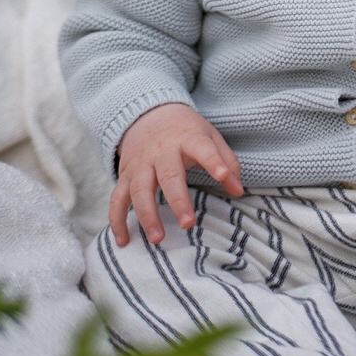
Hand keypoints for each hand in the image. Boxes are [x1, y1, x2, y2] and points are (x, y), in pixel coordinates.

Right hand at [110, 102, 243, 247]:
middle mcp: (161, 151)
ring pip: (140, 189)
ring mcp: (141, 164)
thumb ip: (227, 162)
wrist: (147, 114)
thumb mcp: (210, 137)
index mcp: (188, 138)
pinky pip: (117, 198)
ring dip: (147, 215)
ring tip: (158, 239)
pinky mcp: (125, 175)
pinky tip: (124, 241)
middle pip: (168, 176)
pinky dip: (117, 220)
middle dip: (177, 200)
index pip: (202, 148)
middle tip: (188, 223)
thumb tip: (238, 191)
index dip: (213, 161)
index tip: (223, 176)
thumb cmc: (186, 131)